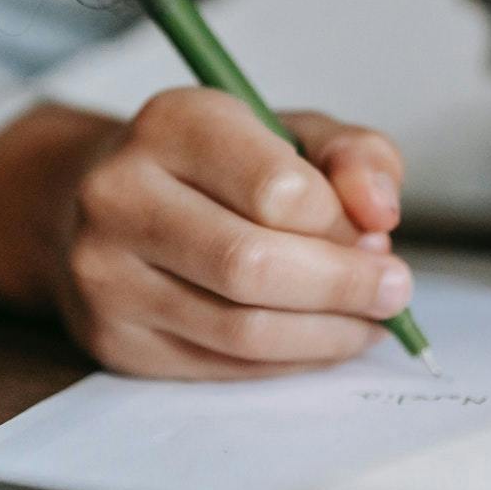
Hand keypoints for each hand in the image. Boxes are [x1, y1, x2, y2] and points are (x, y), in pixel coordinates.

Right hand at [0, 89, 412, 378]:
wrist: (96, 201)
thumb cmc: (215, 163)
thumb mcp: (293, 130)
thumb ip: (355, 156)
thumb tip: (381, 215)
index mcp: (175, 124)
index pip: (277, 188)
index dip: (342, 224)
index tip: (380, 236)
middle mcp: (122, 195)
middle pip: (252, 265)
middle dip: (342, 287)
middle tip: (394, 292)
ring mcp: (106, 274)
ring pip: (238, 328)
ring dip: (324, 334)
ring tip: (369, 321)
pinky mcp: (113, 338)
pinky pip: (219, 365)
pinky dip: (287, 360)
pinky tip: (320, 340)